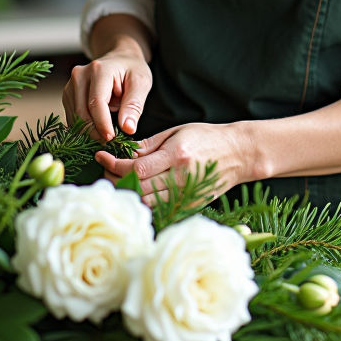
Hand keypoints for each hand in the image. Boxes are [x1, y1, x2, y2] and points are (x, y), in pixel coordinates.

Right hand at [63, 40, 151, 142]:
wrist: (120, 59)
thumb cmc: (132, 70)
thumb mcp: (141, 83)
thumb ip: (134, 105)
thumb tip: (127, 128)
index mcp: (99, 70)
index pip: (96, 102)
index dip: (102, 124)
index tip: (112, 138)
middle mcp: (79, 75)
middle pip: (82, 112)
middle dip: (95, 131)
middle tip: (111, 141)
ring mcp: (71, 84)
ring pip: (75, 117)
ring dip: (89, 130)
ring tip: (106, 133)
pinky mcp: (68, 94)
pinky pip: (72, 117)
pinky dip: (84, 127)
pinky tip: (97, 128)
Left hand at [95, 122, 257, 206]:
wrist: (239, 154)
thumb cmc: (207, 138)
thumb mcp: (177, 132)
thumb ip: (149, 144)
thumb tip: (123, 152)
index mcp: (177, 155)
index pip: (136, 168)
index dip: (114, 165)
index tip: (101, 156)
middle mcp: (181, 177)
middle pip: (138, 187)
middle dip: (115, 179)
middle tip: (104, 170)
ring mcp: (187, 194)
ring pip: (146, 202)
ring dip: (127, 193)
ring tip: (116, 181)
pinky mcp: (190, 205)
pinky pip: (160, 208)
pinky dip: (145, 202)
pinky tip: (136, 192)